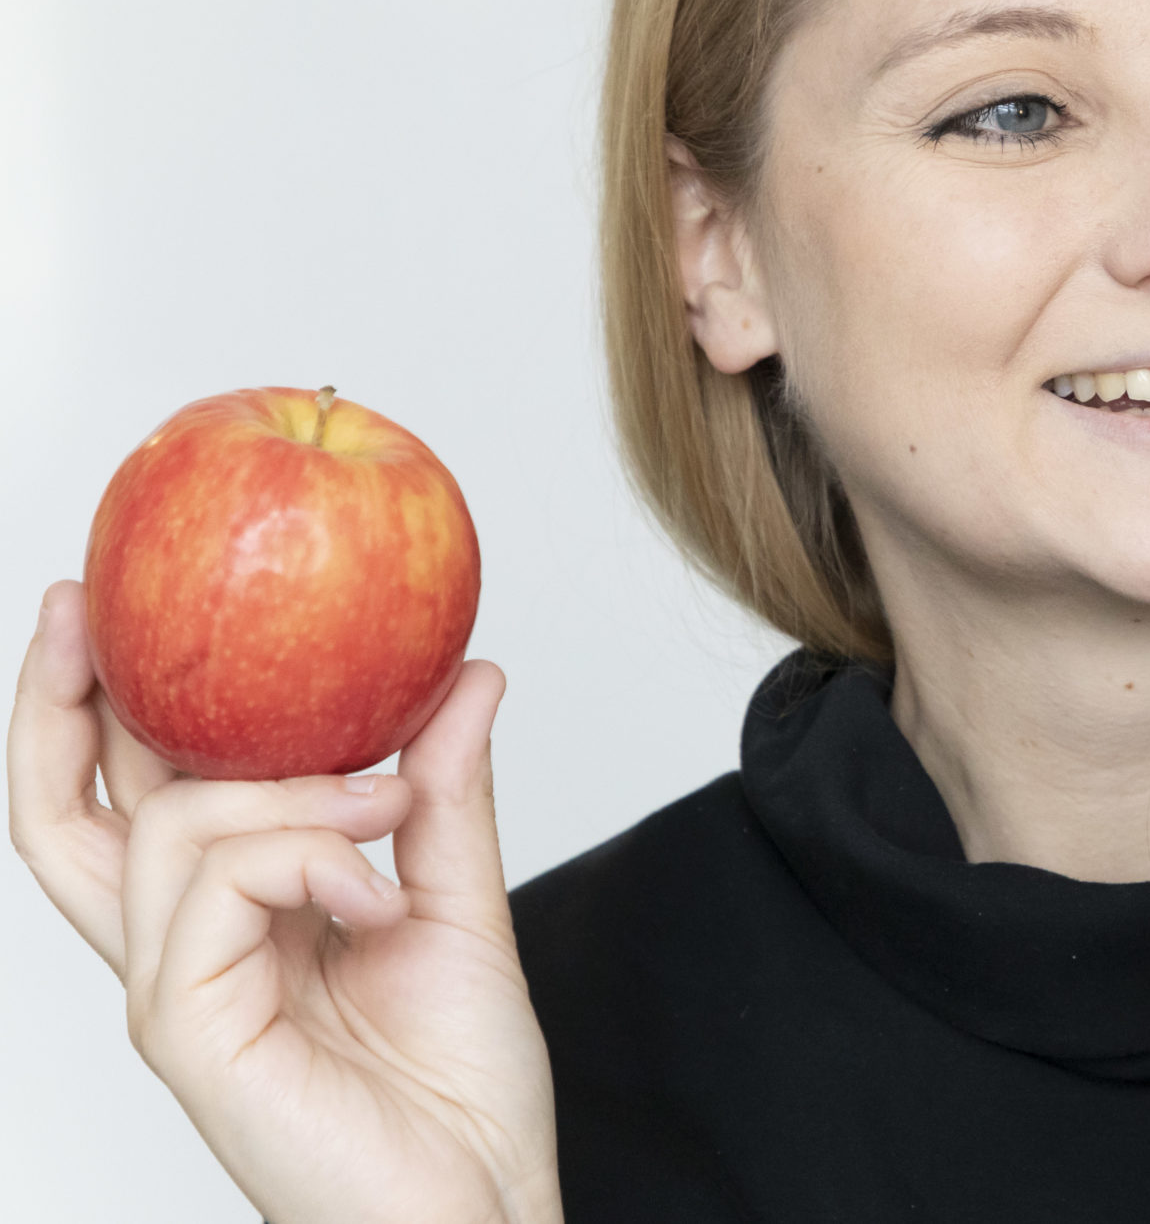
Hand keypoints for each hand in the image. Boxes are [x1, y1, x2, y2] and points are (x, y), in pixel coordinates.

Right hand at [9, 581, 562, 1223]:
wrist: (483, 1207)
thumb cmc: (459, 1089)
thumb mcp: (458, 907)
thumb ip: (444, 795)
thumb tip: (465, 674)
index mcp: (228, 919)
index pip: (128, 797)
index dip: (97, 701)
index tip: (112, 595)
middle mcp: (180, 951)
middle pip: (62, 814)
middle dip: (58, 700)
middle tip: (87, 606)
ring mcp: (174, 994)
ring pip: (162, 829)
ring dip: (290, 788)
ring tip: (390, 808)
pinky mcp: (189, 1033)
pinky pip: (209, 891)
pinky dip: (306, 856)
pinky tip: (377, 893)